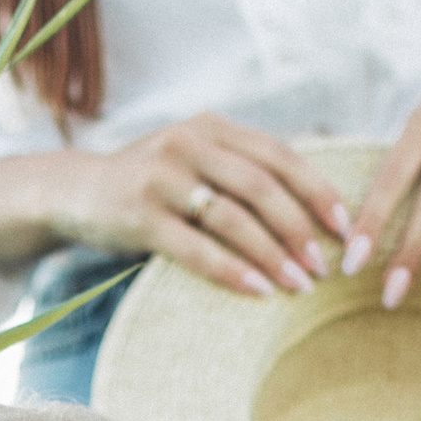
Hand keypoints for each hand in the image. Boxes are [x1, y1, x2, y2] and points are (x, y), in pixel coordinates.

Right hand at [0, 114, 350, 299]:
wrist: (76, 191)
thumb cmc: (153, 185)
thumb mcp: (196, 160)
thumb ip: (241, 169)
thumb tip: (313, 203)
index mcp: (212, 127)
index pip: (277, 154)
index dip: (315, 189)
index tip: (344, 225)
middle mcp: (188, 143)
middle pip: (260, 186)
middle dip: (299, 228)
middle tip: (324, 266)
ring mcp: (162, 177)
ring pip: (233, 218)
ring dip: (272, 255)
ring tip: (300, 285)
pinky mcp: (140, 216)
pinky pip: (196, 248)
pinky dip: (231, 271)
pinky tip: (258, 293)